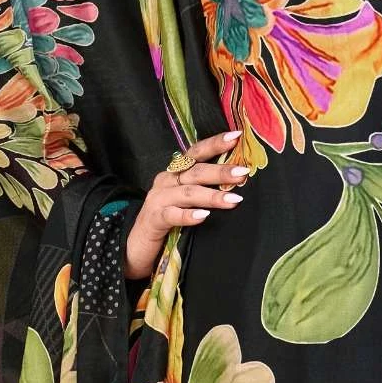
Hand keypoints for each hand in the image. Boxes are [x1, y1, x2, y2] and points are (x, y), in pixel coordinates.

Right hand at [124, 128, 248, 280]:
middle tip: (243, 173)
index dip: (215, 144)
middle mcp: (166, 181)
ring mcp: (158, 199)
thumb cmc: (168, 221)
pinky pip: (171, 215)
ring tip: (234, 200)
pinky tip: (203, 217)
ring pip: (188, 193)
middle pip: (195, 172)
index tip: (236, 137)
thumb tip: (239, 181)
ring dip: (212, 196)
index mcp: (175, 173)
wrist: (137, 245)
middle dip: (221, 172)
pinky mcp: (153, 219)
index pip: (196, 153)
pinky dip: (188, 215)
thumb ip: (204, 189)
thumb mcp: (186, 200)